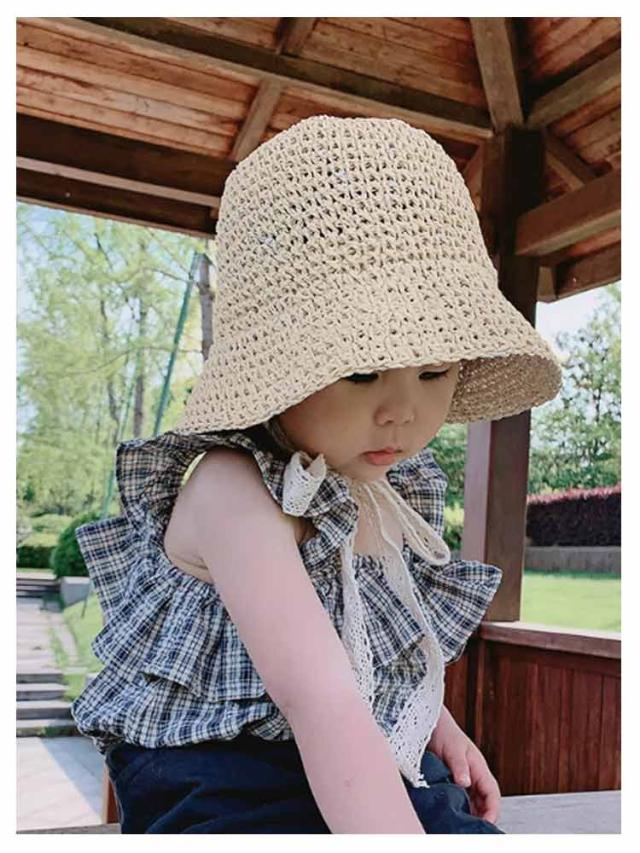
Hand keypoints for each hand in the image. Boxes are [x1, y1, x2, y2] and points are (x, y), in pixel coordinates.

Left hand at [426, 705, 500, 824]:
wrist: (430, 724)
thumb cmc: (444, 732)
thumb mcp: (452, 749)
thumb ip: (459, 766)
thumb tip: (466, 783)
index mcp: (479, 767)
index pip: (492, 792)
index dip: (493, 809)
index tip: (488, 821)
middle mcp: (474, 775)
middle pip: (485, 801)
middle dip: (483, 816)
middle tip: (472, 828)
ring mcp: (463, 779)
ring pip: (473, 801)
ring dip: (471, 813)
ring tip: (462, 824)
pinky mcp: (452, 781)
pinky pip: (460, 798)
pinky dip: (459, 807)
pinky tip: (452, 813)